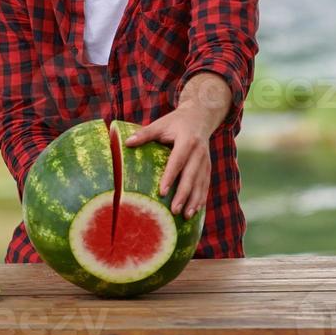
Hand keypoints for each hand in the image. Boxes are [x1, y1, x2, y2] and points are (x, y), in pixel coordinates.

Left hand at [124, 103, 212, 219]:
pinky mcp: (208, 167)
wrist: (200, 117)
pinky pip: (206, 185)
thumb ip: (145, 134)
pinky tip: (196, 211)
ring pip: (201, 183)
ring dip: (194, 200)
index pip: (178, 161)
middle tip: (174, 210)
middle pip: (191, 176)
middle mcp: (199, 152)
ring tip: (186, 216)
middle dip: (183, 194)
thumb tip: (127, 143)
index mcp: (187, 140)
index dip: (170, 176)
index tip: (161, 192)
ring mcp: (206, 161)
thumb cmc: (175, 123)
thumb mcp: (161, 124)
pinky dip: (201, 199)